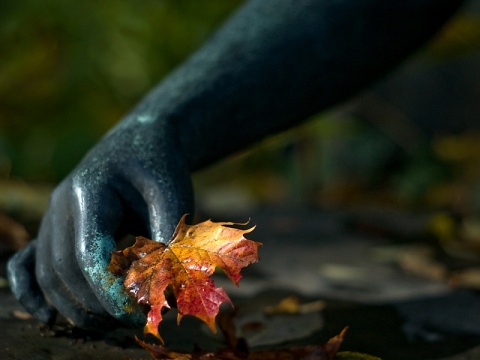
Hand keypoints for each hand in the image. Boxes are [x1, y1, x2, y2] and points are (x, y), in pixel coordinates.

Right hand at [7, 118, 192, 329]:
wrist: (140, 144)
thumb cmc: (158, 169)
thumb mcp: (172, 195)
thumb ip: (168, 238)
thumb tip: (164, 291)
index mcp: (90, 191)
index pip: (89, 253)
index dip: (110, 290)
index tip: (138, 314)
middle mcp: (61, 206)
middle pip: (64, 269)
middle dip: (97, 304)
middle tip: (134, 322)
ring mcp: (53, 217)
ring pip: (48, 274)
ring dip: (75, 306)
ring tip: (113, 324)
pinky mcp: (55, 228)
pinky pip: (28, 264)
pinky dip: (33, 292)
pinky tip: (48, 316)